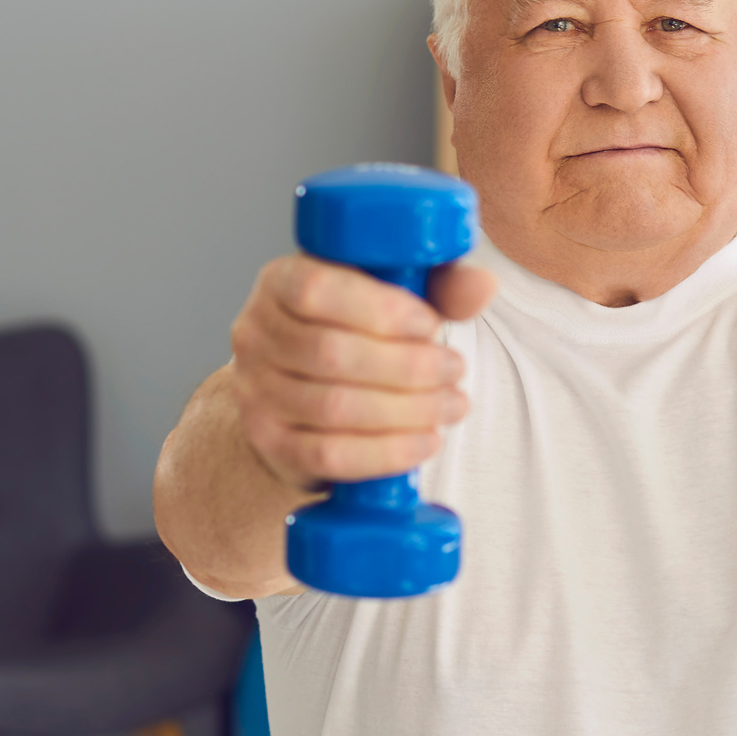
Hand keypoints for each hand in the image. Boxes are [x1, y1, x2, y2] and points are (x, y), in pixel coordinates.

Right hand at [224, 254, 497, 492]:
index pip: (317, 291)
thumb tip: (482, 285)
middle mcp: (254, 334)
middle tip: (455, 370)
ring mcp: (255, 393)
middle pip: (332, 354)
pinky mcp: (271, 443)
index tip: (430, 324)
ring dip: (407, 410)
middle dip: (408, 366)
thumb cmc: (356, 329)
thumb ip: (438, 285)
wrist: (303, 390)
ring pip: (334, 407)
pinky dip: (387, 452)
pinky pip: (329, 454)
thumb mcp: (393, 295)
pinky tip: (425, 441)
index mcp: (279, 281)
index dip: (381, 310)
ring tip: (451, 404)